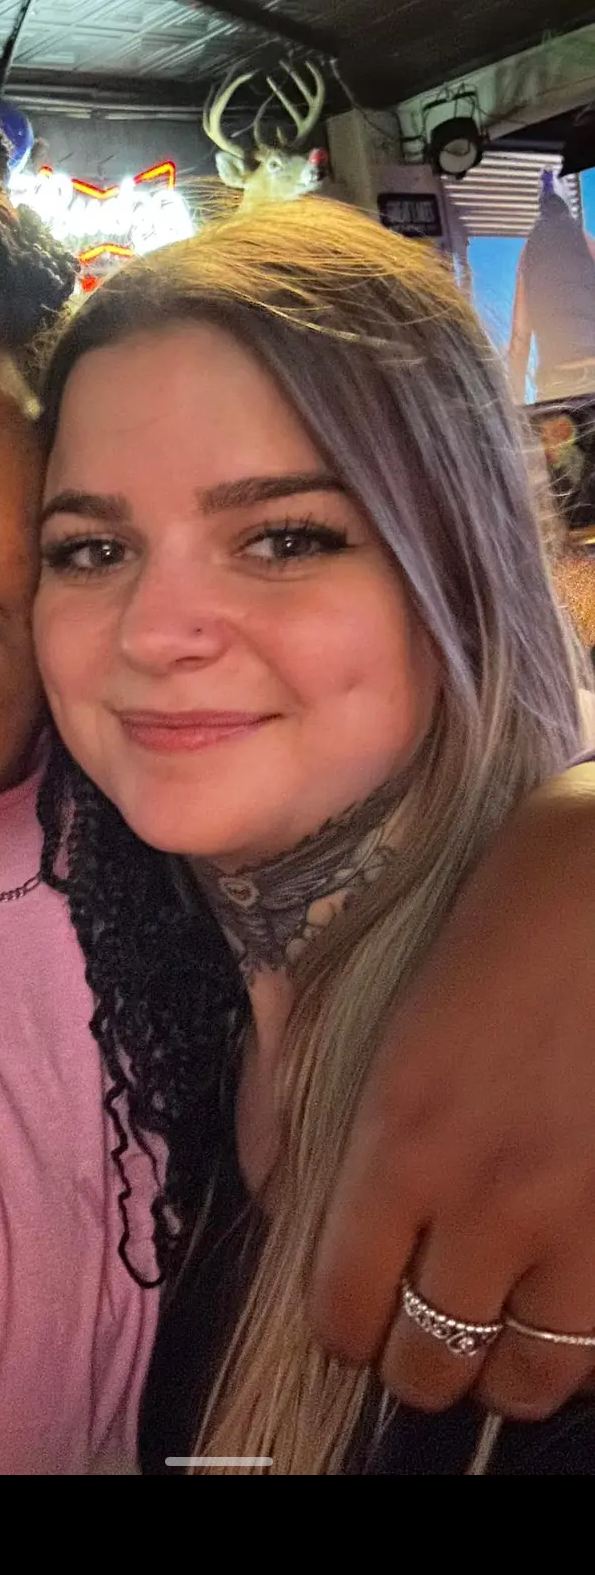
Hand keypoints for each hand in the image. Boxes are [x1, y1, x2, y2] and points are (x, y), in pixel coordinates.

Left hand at [308, 764, 594, 1419]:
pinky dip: (579, 1333)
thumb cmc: (507, 908)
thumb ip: (315, 1101)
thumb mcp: (390, 1001)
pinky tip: (569, 1292)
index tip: (355, 1319)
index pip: (347, 1306)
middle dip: (417, 1362)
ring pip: (531, 1374)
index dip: (345, 1329)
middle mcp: (488, 1199)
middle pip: (431, 1363)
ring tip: (504, 1331)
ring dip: (505, 1366)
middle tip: (425, 1327)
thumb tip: (277, 1181)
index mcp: (405, 1138)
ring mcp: (581, 1218)